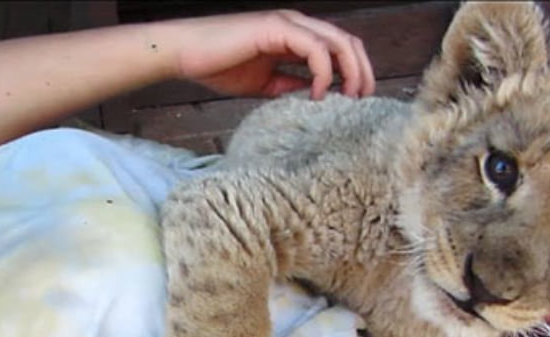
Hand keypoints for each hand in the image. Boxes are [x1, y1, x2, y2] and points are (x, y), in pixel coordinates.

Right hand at [166, 10, 375, 99]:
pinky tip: (316, 94)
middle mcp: (297, 25)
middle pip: (348, 42)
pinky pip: (314, 49)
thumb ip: (290, 86)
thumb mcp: (264, 84)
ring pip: (338, 42)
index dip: (355, 72)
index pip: (340, 48)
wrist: (186, 54)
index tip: (356, 101)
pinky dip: (323, 72)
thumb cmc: (219, 65)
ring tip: (347, 98)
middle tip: (362, 101)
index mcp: (296, 36)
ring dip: (350, 71)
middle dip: (363, 72)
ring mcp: (288, 23)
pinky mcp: (277, 28)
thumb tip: (313, 98)